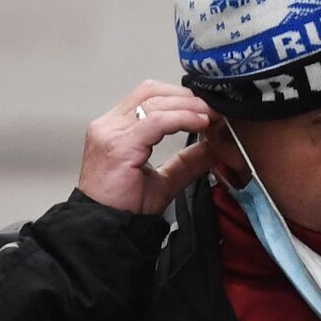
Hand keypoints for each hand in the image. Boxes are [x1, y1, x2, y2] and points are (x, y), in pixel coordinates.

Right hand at [77, 80, 216, 214]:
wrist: (107, 230)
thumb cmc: (123, 208)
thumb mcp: (164, 180)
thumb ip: (187, 161)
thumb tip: (213, 147)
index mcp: (115, 129)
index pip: (147, 96)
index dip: (179, 96)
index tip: (205, 108)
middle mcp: (109, 126)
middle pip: (150, 91)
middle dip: (186, 96)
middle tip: (212, 108)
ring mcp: (111, 133)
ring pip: (155, 101)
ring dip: (188, 105)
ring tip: (210, 115)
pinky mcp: (120, 145)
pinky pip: (156, 121)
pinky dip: (182, 118)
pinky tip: (199, 123)